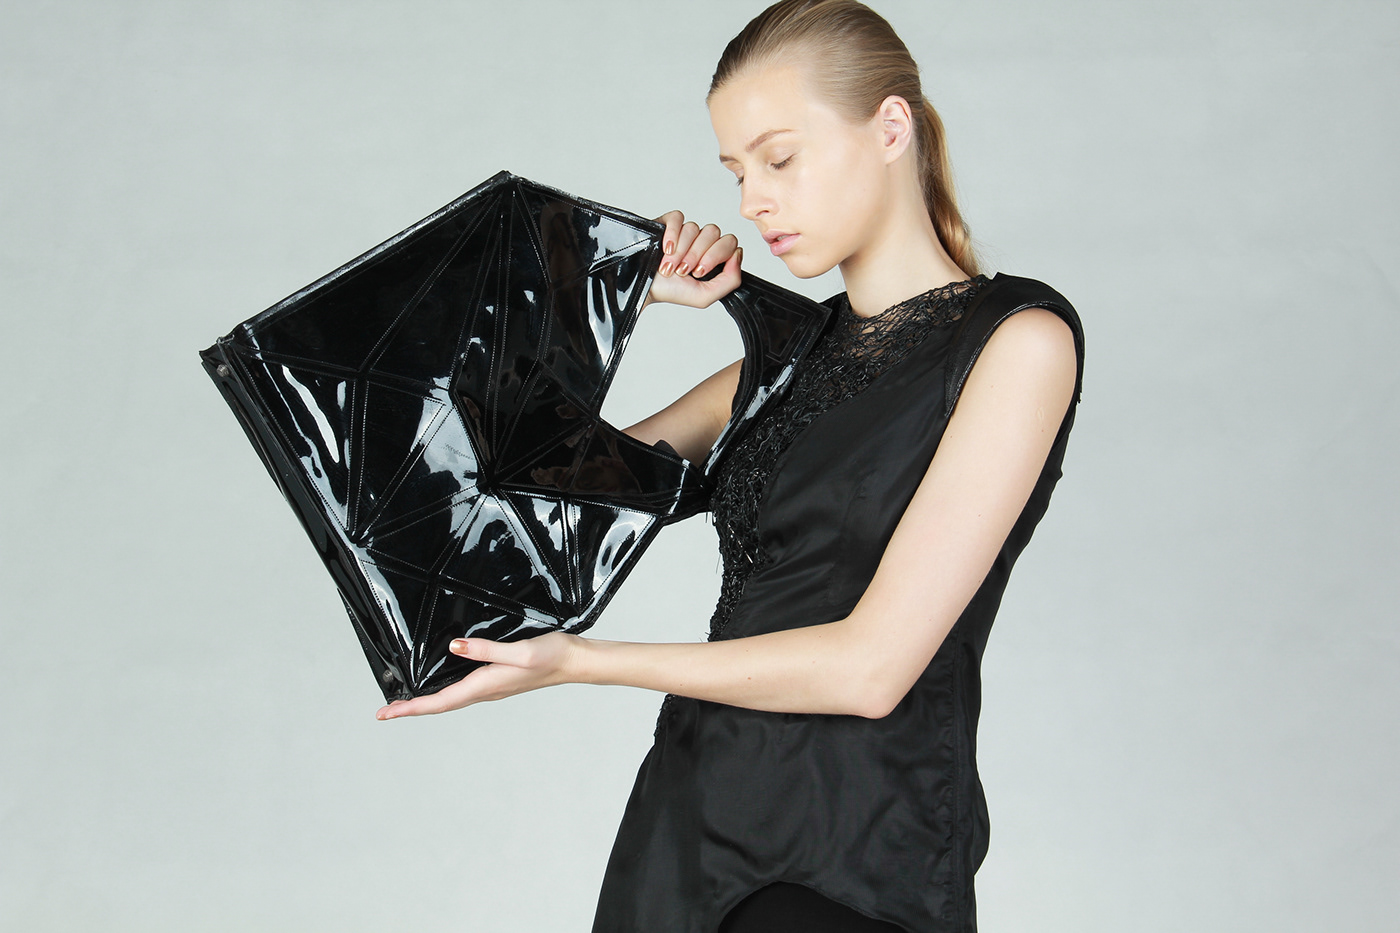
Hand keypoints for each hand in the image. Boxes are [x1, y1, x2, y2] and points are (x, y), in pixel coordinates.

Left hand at [374, 631, 582, 719]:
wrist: (574, 661)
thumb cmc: (551, 656)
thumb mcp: (519, 650)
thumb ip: (486, 650)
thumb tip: (455, 648)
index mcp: (485, 685)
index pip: (440, 701)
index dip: (411, 708)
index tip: (387, 713)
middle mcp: (485, 690)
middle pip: (440, 704)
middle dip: (411, 708)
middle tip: (385, 712)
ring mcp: (492, 687)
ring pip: (450, 699)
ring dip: (425, 702)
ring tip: (404, 702)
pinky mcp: (497, 680)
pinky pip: (462, 691)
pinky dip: (443, 693)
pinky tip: (440, 686)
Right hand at [645, 210, 742, 308]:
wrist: (644, 288)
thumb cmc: (672, 292)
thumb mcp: (706, 296)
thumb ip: (731, 280)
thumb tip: (738, 254)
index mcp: (713, 257)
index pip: (729, 242)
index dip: (715, 255)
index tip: (699, 272)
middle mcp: (700, 242)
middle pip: (714, 232)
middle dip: (697, 253)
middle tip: (684, 270)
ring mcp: (685, 232)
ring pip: (694, 228)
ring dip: (681, 251)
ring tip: (669, 266)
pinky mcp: (668, 223)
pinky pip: (678, 218)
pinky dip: (672, 234)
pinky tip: (666, 248)